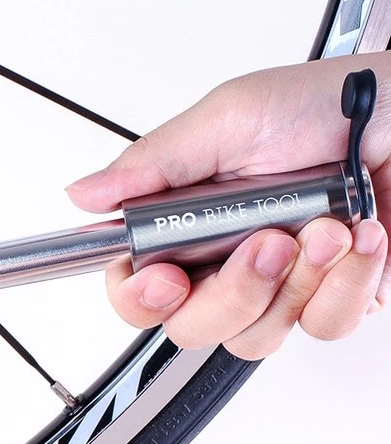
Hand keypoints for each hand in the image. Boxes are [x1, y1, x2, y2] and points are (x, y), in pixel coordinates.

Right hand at [67, 53, 390, 358]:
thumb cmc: (337, 106)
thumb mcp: (230, 117)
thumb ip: (153, 164)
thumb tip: (83, 194)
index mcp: (187, 220)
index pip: (135, 288)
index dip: (139, 297)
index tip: (167, 277)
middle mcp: (227, 260)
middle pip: (190, 327)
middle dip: (231, 292)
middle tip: (266, 242)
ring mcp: (281, 286)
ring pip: (254, 338)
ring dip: (296, 284)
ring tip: (325, 226)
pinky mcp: (334, 300)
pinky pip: (323, 327)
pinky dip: (346, 284)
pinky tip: (360, 240)